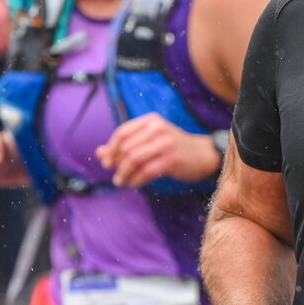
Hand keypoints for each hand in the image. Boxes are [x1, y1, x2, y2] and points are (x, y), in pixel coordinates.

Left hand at [96, 112, 221, 187]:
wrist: (204, 154)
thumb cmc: (173, 148)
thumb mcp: (149, 141)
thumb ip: (125, 146)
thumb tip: (99, 154)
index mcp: (151, 120)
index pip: (122, 133)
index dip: (111, 149)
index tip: (107, 163)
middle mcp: (158, 128)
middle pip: (127, 147)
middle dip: (117, 164)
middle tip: (116, 176)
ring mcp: (166, 143)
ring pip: (134, 159)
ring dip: (124, 174)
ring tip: (122, 182)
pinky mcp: (172, 159)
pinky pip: (146, 171)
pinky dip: (136, 179)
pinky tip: (134, 184)